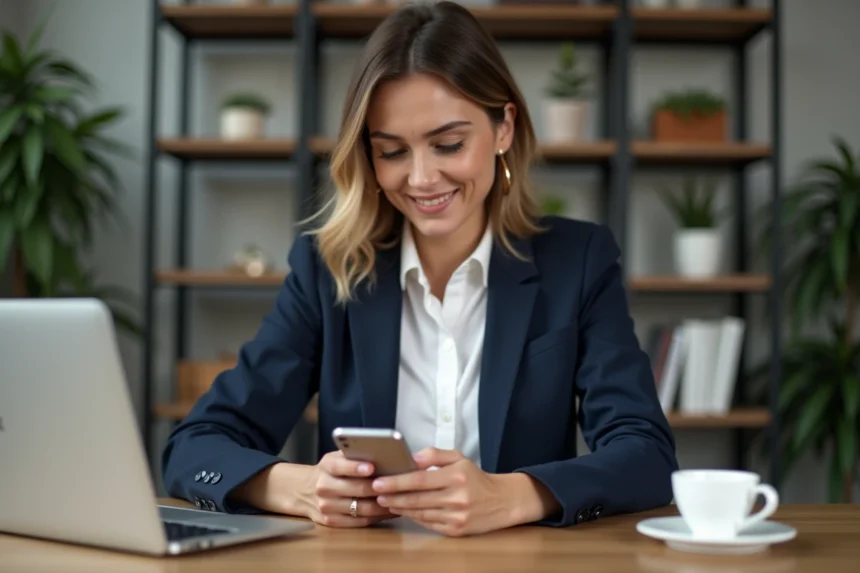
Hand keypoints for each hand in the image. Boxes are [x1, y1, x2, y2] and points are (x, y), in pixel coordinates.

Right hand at [304, 451, 396, 527]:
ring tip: (399, 499)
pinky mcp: (331, 522)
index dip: (356, 467)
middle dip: (378, 488)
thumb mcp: (337, 458)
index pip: (340, 466)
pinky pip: (359, 521)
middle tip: (398, 486)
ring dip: (383, 505)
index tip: (372, 467)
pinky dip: (377, 517)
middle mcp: (324, 486)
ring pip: (360, 508)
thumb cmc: (332, 471)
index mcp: (326, 466)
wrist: (305, 490)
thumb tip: (385, 456)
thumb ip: (355, 456)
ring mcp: (326, 506)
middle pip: (355, 489)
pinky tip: (390, 511)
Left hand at [371, 447, 513, 536]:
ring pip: (420, 513)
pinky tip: (405, 511)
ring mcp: (456, 516)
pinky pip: (428, 524)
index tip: (379, 482)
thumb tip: (413, 457)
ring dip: (400, 508)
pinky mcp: (456, 530)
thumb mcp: (459, 458)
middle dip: (392, 497)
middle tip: (376, 493)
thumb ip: (435, 454)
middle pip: (416, 499)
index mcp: (456, 476)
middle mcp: (457, 498)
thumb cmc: (476, 478)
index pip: (419, 479)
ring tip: (387, 502)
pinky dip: (414, 517)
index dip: (396, 482)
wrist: (503, 501)